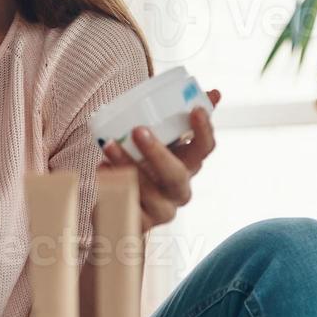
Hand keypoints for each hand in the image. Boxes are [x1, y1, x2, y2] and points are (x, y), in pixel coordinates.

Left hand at [101, 89, 219, 231]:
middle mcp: (179, 190)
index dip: (204, 130)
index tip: (194, 109)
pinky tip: (102, 170)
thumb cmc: (145, 167)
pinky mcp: (139, 224)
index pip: (205, 149)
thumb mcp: (163, 144)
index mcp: (189, 166)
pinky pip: (124, 204)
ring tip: (108, 146)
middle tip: (138, 131)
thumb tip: (214, 92)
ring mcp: (161, 210)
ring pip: (145, 189)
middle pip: (176, 174)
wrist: (122, 207)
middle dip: (157, 153)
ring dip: (126, 164)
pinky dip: (111, 185)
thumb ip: (180, 119)